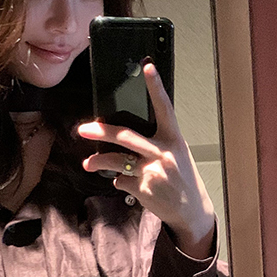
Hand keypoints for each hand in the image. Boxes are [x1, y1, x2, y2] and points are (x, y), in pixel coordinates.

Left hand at [77, 65, 215, 261]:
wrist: (192, 210)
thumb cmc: (182, 177)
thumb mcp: (176, 154)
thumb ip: (156, 142)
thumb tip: (125, 135)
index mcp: (174, 139)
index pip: (164, 107)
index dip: (156, 87)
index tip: (148, 67)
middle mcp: (163, 153)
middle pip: (127, 136)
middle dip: (102, 131)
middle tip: (84, 128)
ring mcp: (152, 172)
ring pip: (117, 161)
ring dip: (98, 161)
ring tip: (88, 163)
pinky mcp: (143, 188)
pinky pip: (121, 180)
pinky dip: (120, 181)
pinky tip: (128, 183)